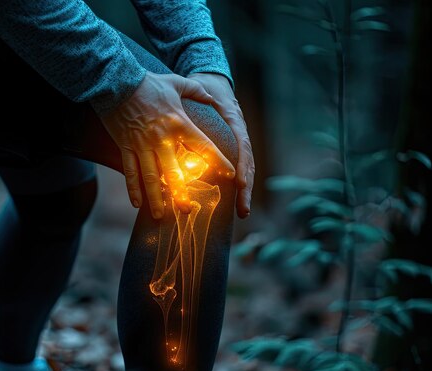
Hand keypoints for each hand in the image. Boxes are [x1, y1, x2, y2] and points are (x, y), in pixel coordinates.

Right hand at [99, 71, 235, 219]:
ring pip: (151, 177)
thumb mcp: (176, 82)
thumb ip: (196, 91)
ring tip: (160, 216)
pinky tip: (137, 205)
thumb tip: (213, 97)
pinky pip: (130, 171)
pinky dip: (133, 189)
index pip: (203, 146)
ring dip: (156, 198)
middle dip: (182, 194)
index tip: (230, 176)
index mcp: (179, 123)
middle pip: (174, 172)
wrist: (115, 81)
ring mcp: (142, 145)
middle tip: (188, 211)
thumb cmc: (148, 82)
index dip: (218, 162)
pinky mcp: (125, 147)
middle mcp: (161, 139)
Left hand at [188, 73, 254, 218]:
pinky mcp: (232, 151)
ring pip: (245, 171)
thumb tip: (203, 95)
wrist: (212, 81)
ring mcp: (238, 144)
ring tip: (242, 213)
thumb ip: (201, 92)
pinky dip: (237, 188)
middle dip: (246, 188)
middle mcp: (239, 135)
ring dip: (244, 193)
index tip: (239, 182)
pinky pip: (236, 171)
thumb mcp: (202, 86)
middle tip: (243, 209)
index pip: (242, 146)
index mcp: (234, 121)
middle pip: (247, 165)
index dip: (242, 165)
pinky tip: (235, 206)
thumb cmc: (204, 85)